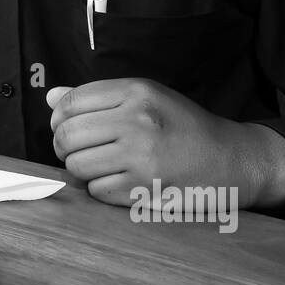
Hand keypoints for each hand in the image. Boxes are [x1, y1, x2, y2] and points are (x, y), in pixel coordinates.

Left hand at [46, 78, 275, 208]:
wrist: (233, 159)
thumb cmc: (185, 127)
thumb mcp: (148, 98)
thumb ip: (98, 97)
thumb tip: (51, 97)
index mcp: (137, 92)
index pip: (70, 102)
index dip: (58, 118)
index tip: (65, 127)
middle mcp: (138, 120)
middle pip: (67, 135)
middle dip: (64, 146)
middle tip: (77, 151)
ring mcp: (142, 156)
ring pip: (78, 166)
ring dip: (83, 170)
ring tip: (102, 166)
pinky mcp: (146, 188)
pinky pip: (97, 192)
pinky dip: (102, 190)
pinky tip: (120, 181)